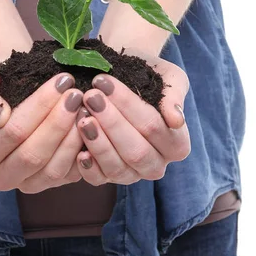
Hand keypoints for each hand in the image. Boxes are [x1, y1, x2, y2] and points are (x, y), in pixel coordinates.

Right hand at [0, 63, 83, 192]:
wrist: (15, 97)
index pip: (12, 132)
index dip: (39, 107)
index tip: (61, 81)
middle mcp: (1, 176)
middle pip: (33, 155)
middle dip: (58, 122)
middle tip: (76, 95)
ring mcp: (28, 185)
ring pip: (53, 169)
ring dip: (73, 137)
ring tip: (85, 107)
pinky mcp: (53, 185)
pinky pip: (72, 174)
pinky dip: (83, 150)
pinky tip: (90, 124)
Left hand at [75, 51, 190, 185]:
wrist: (120, 76)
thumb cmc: (146, 75)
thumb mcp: (168, 77)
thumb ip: (174, 96)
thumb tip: (176, 120)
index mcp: (176, 144)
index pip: (154, 127)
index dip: (129, 106)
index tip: (104, 82)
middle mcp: (156, 164)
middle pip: (136, 151)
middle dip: (111, 123)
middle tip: (90, 97)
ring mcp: (131, 174)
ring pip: (117, 167)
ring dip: (98, 143)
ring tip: (82, 118)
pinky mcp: (106, 177)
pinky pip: (98, 180)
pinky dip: (88, 167)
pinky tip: (79, 150)